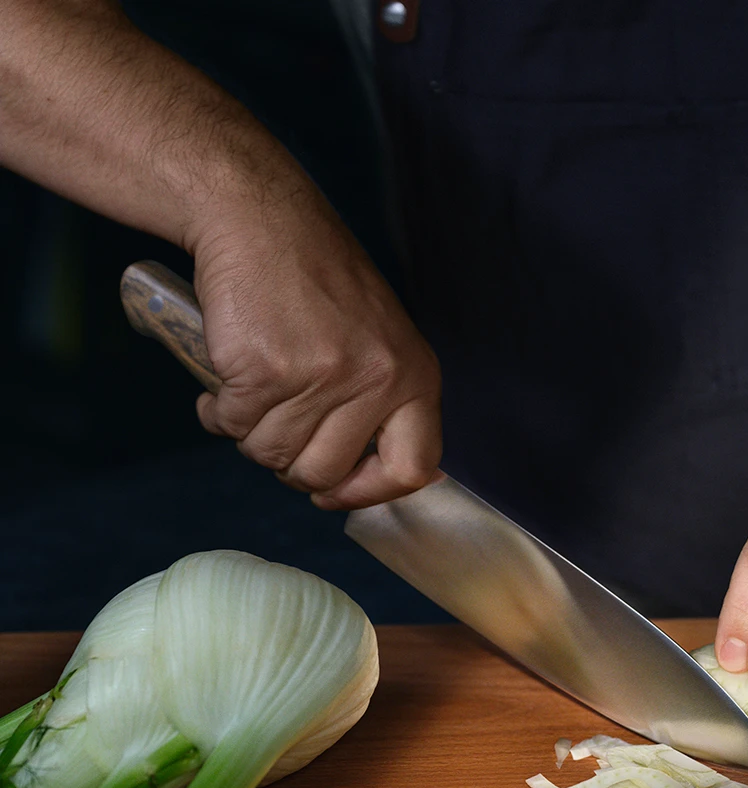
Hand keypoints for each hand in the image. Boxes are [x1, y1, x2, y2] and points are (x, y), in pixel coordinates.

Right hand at [191, 191, 441, 509]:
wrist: (260, 218)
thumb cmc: (314, 279)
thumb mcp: (377, 339)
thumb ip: (380, 404)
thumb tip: (364, 481)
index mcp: (414, 375)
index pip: (413, 468)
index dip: (369, 492)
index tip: (335, 492)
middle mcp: (377, 379)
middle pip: (325, 473)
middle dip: (290, 463)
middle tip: (277, 426)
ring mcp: (322, 377)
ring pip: (272, 454)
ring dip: (250, 433)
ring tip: (251, 391)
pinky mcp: (265, 371)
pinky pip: (232, 426)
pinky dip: (217, 412)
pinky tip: (224, 379)